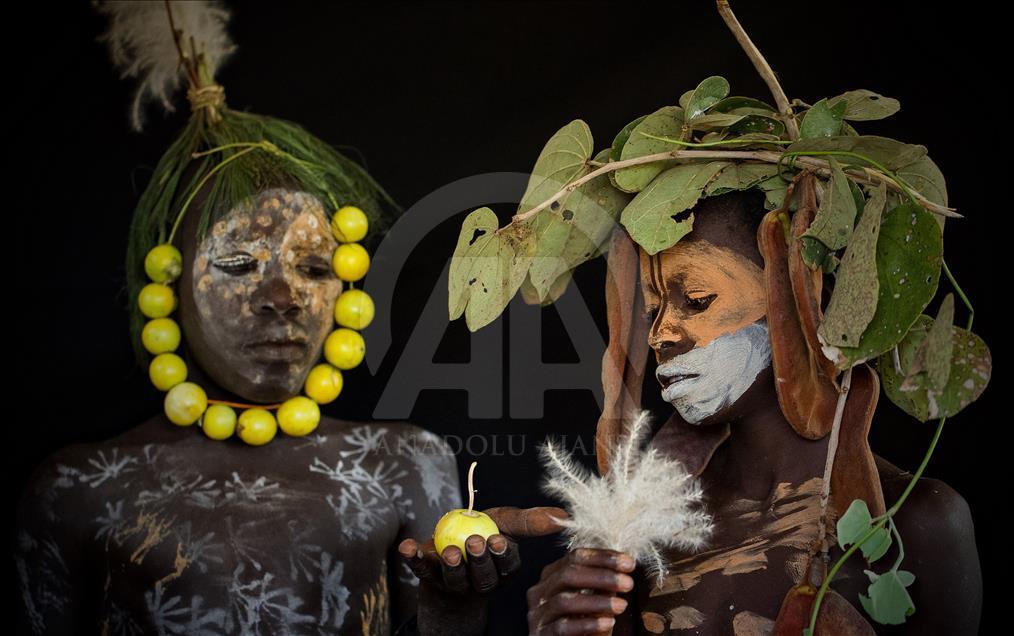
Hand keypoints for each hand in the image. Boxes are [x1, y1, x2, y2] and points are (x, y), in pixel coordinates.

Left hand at [398, 506, 565, 593]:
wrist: (453, 546)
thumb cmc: (484, 531)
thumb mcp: (506, 522)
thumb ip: (529, 521)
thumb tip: (562, 515)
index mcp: (502, 570)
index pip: (507, 566)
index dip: (502, 555)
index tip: (498, 540)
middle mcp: (480, 582)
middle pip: (482, 578)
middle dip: (479, 562)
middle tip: (474, 543)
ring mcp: (453, 583)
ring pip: (454, 580)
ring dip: (451, 567)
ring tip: (449, 551)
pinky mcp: (428, 577)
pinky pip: (420, 570)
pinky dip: (413, 557)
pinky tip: (407, 546)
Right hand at [526, 548, 635, 635]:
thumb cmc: (582, 623)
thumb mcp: (594, 600)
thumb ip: (602, 584)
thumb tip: (624, 564)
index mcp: (552, 576)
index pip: (575, 557)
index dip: (603, 557)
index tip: (629, 563)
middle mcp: (540, 592)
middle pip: (568, 575)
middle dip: (601, 577)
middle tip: (628, 583)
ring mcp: (538, 614)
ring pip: (564, 601)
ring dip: (597, 602)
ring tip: (622, 606)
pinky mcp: (541, 635)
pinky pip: (562, 627)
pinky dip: (587, 624)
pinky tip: (608, 623)